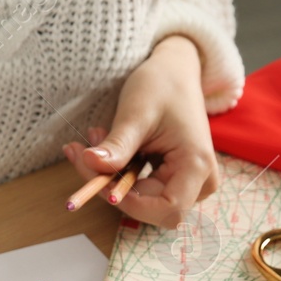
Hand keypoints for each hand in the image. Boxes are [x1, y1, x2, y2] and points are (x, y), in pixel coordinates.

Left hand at [61, 34, 219, 228]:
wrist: (176, 70)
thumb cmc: (163, 84)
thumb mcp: (137, 112)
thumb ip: (118, 144)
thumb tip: (91, 164)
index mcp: (197, 165)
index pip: (167, 209)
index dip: (130, 204)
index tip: (97, 180)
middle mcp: (199, 181)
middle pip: (150, 207)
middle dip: (112, 187)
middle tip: (81, 154)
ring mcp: (188, 182)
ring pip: (141, 199)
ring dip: (110, 177)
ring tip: (93, 140)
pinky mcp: (173, 178)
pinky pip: (141, 188)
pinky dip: (117, 172)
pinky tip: (100, 147)